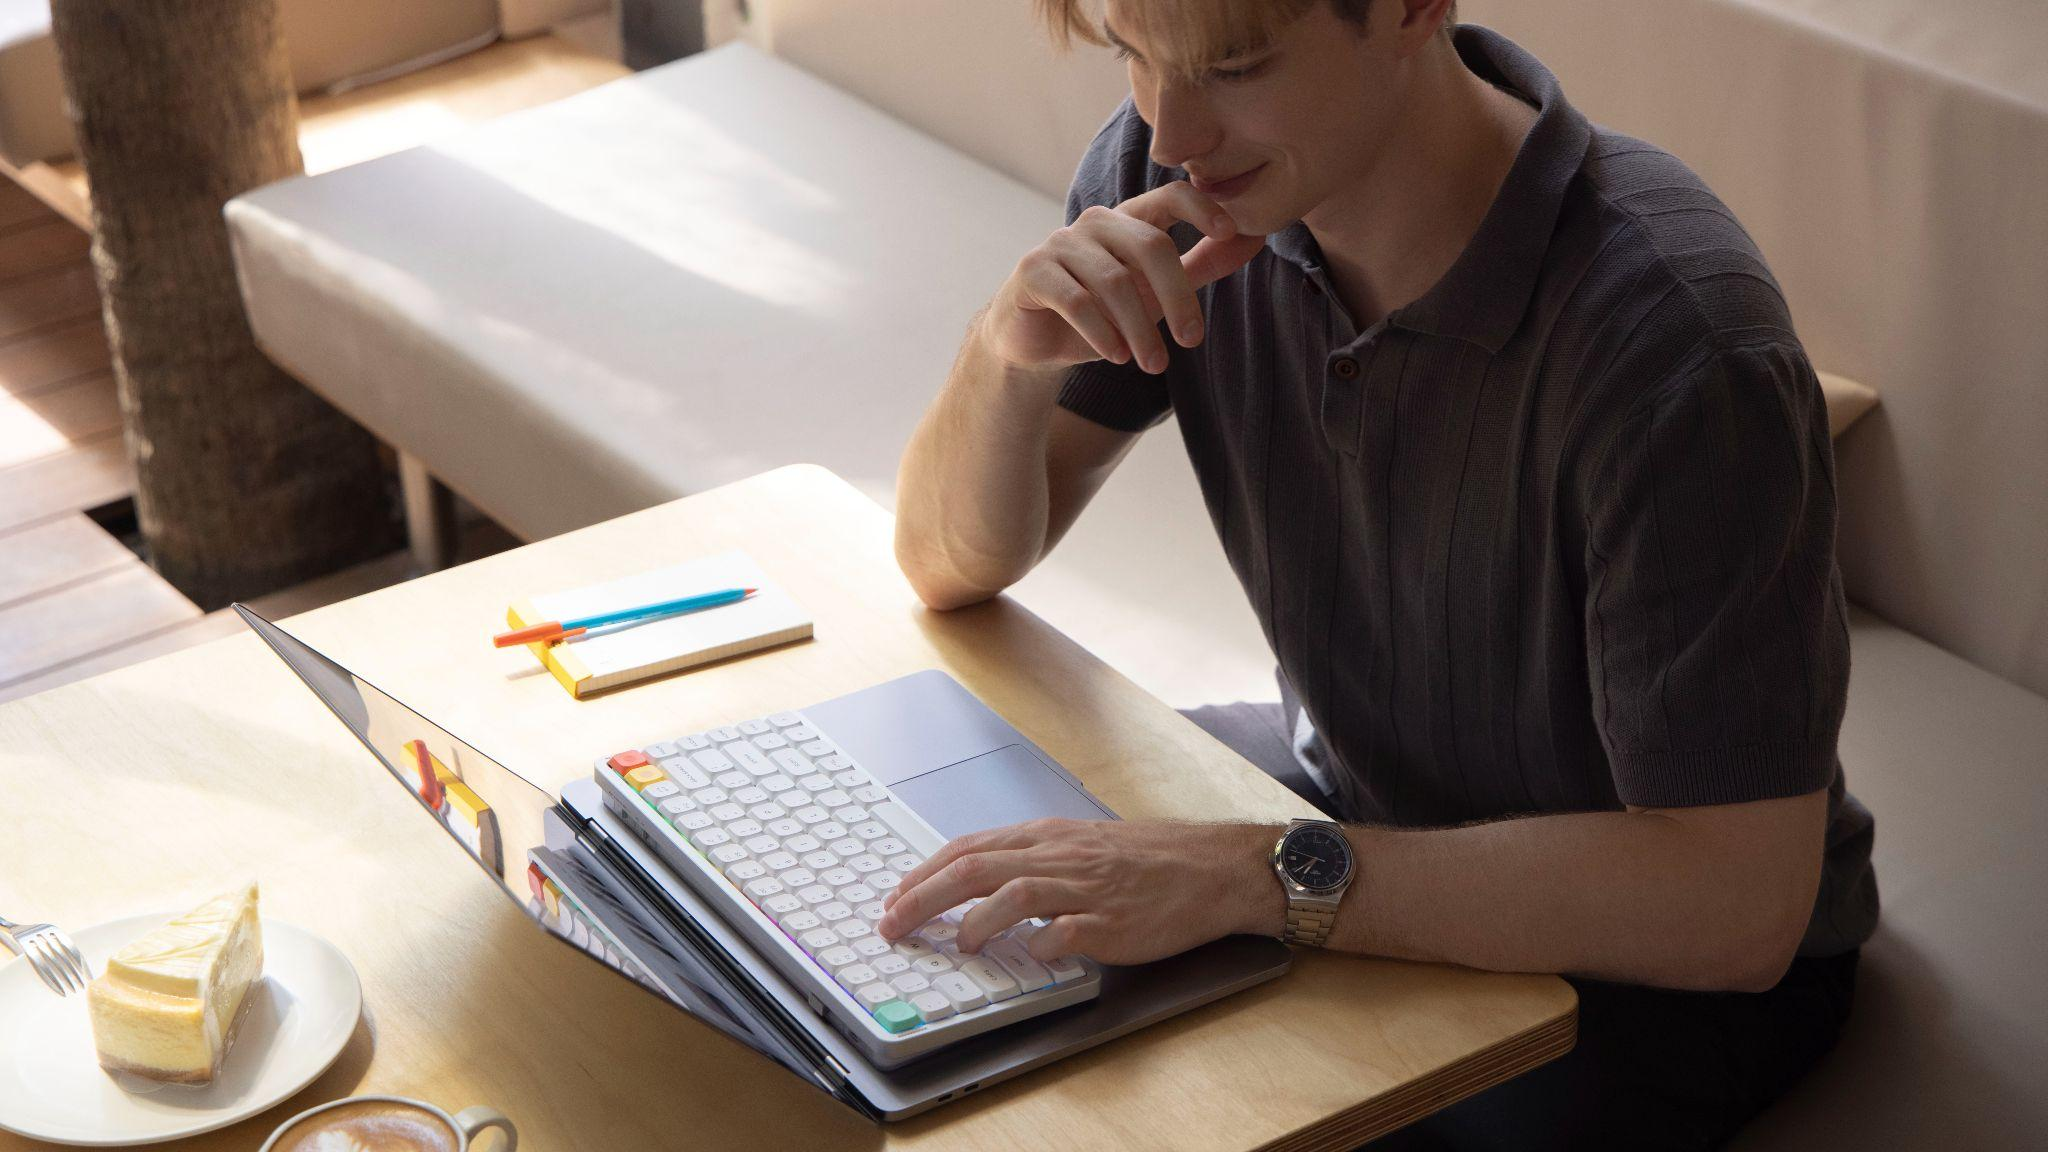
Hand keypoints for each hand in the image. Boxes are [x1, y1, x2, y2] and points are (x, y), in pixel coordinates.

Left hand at [876, 818, 1282, 965]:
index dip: (924, 875)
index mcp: (1047, 838)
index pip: (969, 848)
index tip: (894, 899)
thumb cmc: (1148, 861)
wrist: (1212, 867)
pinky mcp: (1114, 921)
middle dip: (925, 897)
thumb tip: (980, 885)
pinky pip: (1070, 931)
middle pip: (976, 867)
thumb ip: (1034, 862)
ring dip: (978, 919)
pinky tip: (1030, 955)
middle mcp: (1060, 857)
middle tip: (893, 925)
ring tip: (958, 943)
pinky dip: (1043, 944)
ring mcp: (1087, 889)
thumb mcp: (1082, 846)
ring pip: (1016, 891)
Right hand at [982, 182, 1267, 376]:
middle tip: (1191, 341)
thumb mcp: (1157, 292)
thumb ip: (1200, 264)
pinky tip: (1117, 357)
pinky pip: (1075, 300)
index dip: (1201, 207)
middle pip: (1149, 246)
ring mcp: (1059, 244)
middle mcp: (1094, 223)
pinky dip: (1101, 332)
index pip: (1169, 196)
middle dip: (1176, 298)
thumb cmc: (1101, 312)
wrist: (1034, 342)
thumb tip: (1254, 240)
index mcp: (1128, 221)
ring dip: (1139, 328)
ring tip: (1154, 365)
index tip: (1229, 231)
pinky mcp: (1032, 272)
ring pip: (1114, 281)